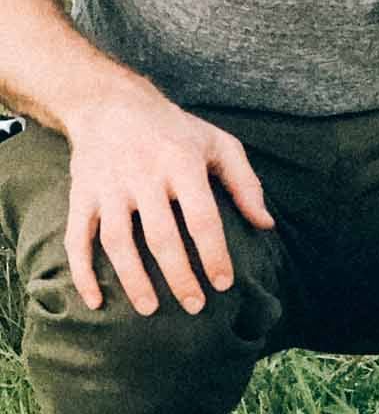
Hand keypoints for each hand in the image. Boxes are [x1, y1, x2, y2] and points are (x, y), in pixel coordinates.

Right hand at [63, 86, 274, 315]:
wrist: (110, 103)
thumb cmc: (175, 129)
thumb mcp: (219, 143)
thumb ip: (246, 183)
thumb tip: (266, 225)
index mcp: (181, 162)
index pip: (201, 217)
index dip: (214, 253)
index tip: (224, 283)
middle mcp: (144, 176)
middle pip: (161, 236)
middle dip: (178, 276)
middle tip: (194, 306)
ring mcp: (109, 187)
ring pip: (118, 242)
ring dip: (133, 280)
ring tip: (150, 310)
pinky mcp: (81, 195)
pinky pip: (77, 238)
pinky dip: (82, 272)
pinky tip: (94, 301)